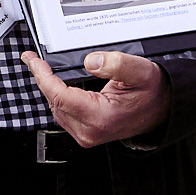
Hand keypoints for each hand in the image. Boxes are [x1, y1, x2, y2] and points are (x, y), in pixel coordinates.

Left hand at [22, 51, 171, 147]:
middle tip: (34, 59)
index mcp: (100, 117)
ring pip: (56, 108)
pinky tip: (57, 84)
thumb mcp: (140, 71)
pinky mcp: (86, 133)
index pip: (59, 96)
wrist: (162, 110)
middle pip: (53, 102)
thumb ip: (116, 63)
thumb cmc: (152, 92)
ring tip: (43, 69)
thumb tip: (90, 61)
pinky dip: (57, 97)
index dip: (42, 75)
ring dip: (49, 88)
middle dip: (42, 79)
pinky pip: (63, 113)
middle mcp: (89, 131)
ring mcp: (86, 135)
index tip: (32, 59)